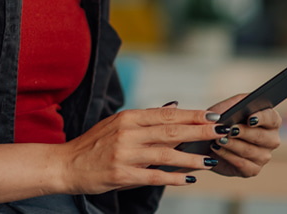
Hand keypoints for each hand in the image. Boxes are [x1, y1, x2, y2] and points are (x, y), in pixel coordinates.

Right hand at [59, 106, 224, 192]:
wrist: (65, 164)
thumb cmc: (92, 145)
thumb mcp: (116, 125)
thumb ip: (145, 120)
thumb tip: (174, 108)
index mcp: (127, 118)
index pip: (166, 114)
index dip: (192, 115)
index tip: (213, 116)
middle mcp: (126, 133)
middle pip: (170, 131)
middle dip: (199, 131)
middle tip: (222, 131)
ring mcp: (124, 154)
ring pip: (166, 154)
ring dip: (191, 157)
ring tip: (210, 159)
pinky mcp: (121, 174)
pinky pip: (153, 176)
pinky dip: (173, 177)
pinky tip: (188, 178)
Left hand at [205, 94, 281, 177]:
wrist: (208, 139)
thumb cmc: (223, 119)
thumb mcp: (229, 106)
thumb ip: (239, 102)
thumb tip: (245, 105)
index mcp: (271, 122)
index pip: (272, 119)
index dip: (262, 118)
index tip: (249, 118)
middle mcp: (271, 140)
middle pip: (261, 136)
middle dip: (243, 132)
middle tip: (228, 129)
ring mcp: (264, 156)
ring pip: (250, 151)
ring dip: (232, 144)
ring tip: (218, 138)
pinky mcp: (253, 170)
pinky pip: (242, 164)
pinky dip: (227, 155)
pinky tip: (217, 148)